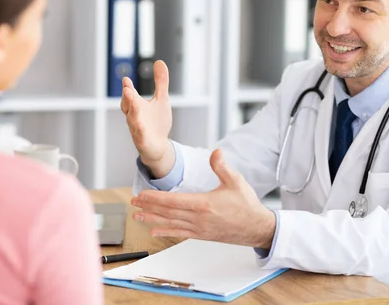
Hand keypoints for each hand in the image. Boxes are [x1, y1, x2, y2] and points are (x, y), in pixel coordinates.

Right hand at [120, 60, 173, 176]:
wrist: (158, 146)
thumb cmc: (157, 122)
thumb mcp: (161, 99)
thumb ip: (160, 82)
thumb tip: (159, 61)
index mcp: (137, 106)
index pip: (130, 96)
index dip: (128, 89)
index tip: (126, 80)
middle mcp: (134, 117)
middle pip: (129, 107)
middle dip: (128, 98)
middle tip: (127, 90)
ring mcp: (138, 130)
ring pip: (133, 121)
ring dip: (133, 113)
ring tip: (135, 104)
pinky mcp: (143, 142)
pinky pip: (140, 137)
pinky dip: (140, 132)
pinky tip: (141, 126)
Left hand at [130, 149, 276, 248]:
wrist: (256, 227)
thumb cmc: (246, 205)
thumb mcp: (236, 181)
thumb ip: (222, 167)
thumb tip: (215, 152)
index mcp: (203, 204)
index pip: (172, 201)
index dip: (154, 198)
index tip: (141, 195)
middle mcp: (198, 219)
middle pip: (167, 212)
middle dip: (148, 207)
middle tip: (132, 202)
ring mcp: (198, 229)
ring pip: (170, 224)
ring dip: (152, 220)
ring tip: (137, 217)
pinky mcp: (201, 235)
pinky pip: (179, 234)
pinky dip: (165, 232)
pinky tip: (154, 232)